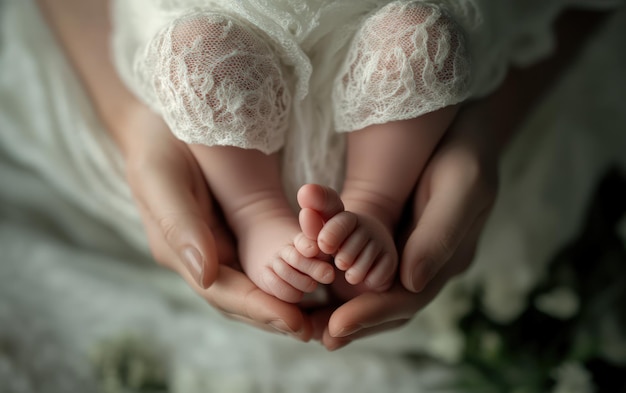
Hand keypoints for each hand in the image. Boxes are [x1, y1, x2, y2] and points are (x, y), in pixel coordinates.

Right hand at [123, 111, 313, 340]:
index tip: (293, 322)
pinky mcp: (237, 234)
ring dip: (286, 303)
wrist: (164, 126)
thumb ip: (181, 228)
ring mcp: (221, 248)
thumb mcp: (161, 181)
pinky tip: (314, 280)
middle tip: (316, 330)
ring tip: (321, 318)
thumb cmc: (158, 150)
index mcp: (182, 254)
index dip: (258, 309)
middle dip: (277, 315)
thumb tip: (206, 276)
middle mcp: (204, 259)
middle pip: (243, 300)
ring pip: (256, 286)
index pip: (223, 293)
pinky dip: (288, 275)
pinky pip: (264, 262)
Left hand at [314, 101, 499, 349]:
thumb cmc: (465, 152)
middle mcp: (426, 264)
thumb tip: (410, 283)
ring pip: (373, 291)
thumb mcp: (461, 187)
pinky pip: (362, 263)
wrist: (461, 128)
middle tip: (313, 335)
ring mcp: (408, 253)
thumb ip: (438, 237)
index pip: (408, 299)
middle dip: (352, 322)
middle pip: (387, 306)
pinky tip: (316, 288)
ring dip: (343, 309)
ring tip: (307, 325)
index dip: (372, 315)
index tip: (336, 327)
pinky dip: (340, 279)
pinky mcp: (391, 237)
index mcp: (447, 259)